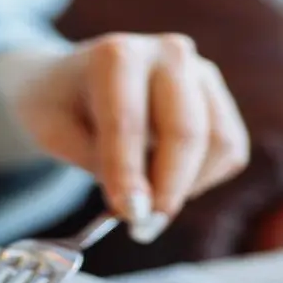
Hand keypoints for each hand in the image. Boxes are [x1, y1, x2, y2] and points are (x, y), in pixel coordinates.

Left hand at [17, 33, 249, 242]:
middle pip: (185, 132)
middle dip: (167, 190)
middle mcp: (167, 54)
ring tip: (147, 205)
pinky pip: (228, 150)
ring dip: (186, 187)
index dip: (129, 173)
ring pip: (217, 143)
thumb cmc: (59, 108)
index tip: (129, 215)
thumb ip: (93, 162)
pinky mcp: (217, 96)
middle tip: (143, 228)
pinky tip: (163, 183)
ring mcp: (199, 72)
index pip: (128, 123)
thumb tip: (137, 205)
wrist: (71, 81)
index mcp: (116, 56)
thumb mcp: (53, 133)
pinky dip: (201, 179)